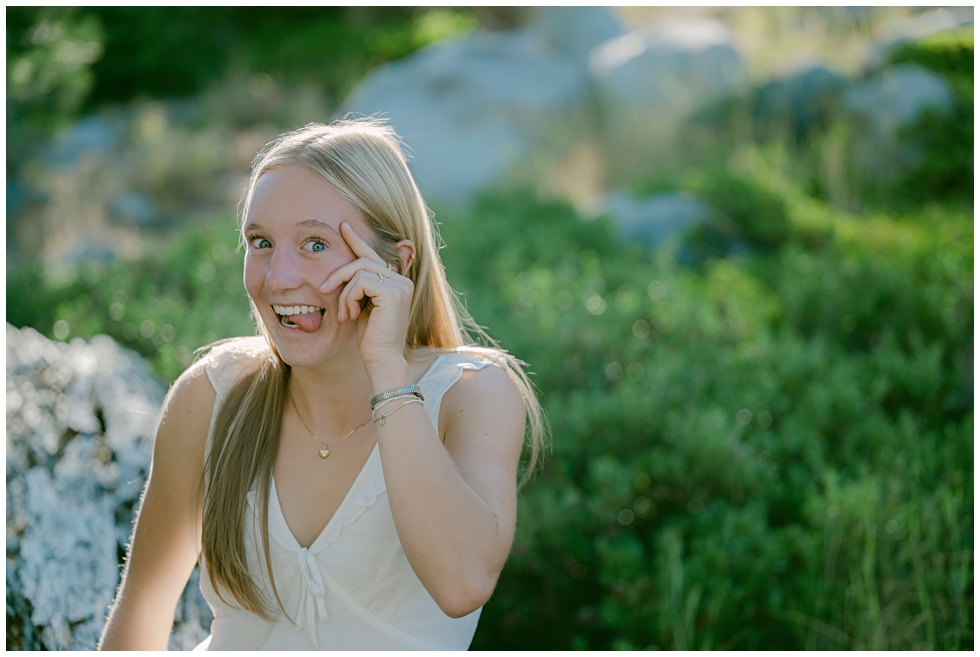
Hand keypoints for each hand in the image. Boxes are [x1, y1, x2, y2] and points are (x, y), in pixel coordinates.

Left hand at [319, 222, 413, 364]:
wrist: (382, 360)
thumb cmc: (371, 338)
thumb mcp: (362, 306)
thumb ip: (360, 287)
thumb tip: (347, 269)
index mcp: (395, 282)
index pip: (372, 255)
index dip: (357, 240)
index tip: (342, 227)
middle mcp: (401, 280)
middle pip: (362, 260)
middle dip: (338, 274)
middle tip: (324, 290)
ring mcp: (399, 285)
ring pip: (358, 270)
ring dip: (343, 292)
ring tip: (344, 314)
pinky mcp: (393, 292)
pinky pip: (360, 282)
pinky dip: (349, 297)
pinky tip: (351, 315)